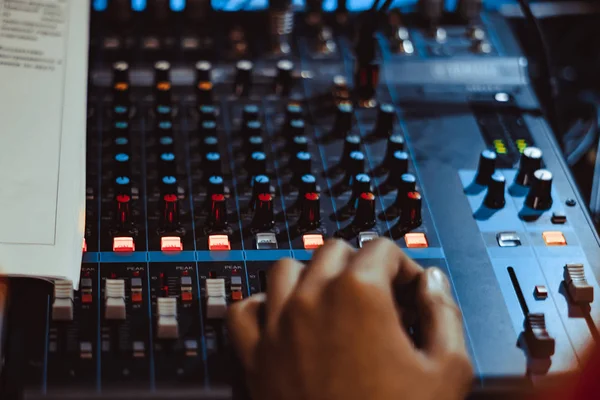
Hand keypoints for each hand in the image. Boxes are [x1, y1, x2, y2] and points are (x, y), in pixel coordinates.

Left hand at [228, 238, 472, 399]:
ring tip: (333, 302)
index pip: (383, 249)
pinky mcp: (254, 354)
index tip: (411, 294)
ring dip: (312, 276)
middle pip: (335, 251)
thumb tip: (432, 283)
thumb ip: (444, 313)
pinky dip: (263, 306)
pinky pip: (245, 310)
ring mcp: (278, 325)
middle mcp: (312, 299)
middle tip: (380, 300)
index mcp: (359, 293)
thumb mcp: (448, 370)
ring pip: (287, 269)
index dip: (405, 269)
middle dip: (362, 267)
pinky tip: (285, 319)